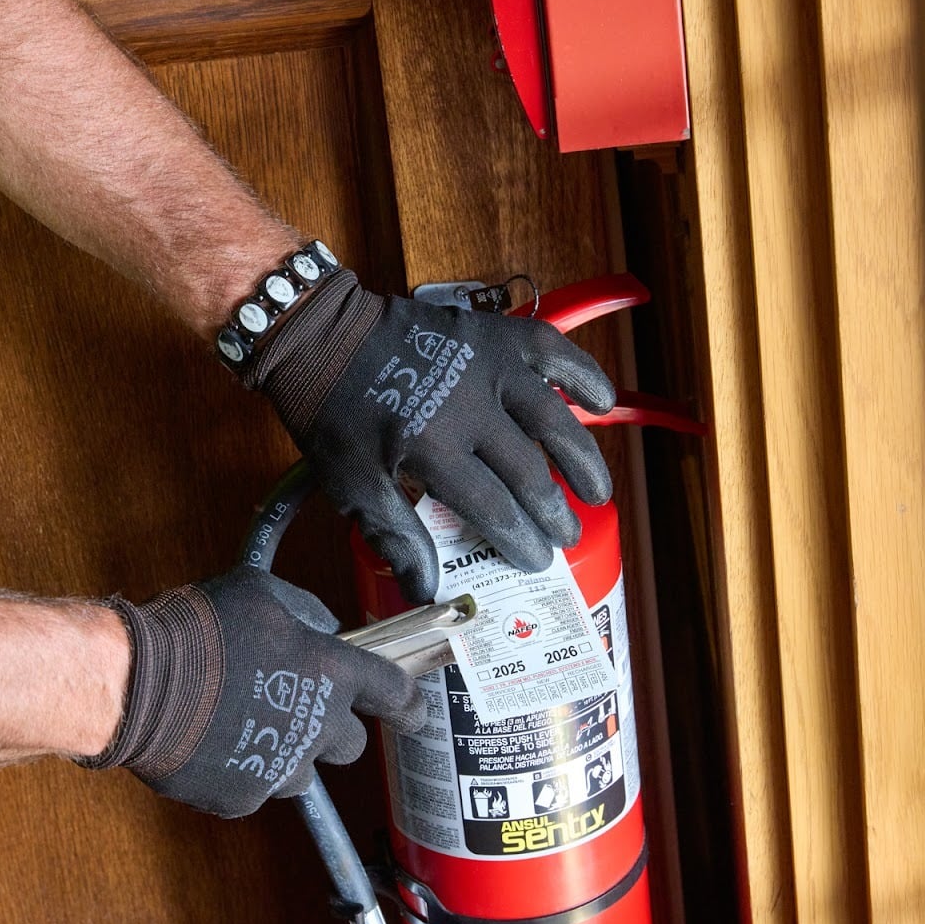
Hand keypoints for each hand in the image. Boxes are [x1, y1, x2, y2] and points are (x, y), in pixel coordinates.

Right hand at [80, 567, 424, 817]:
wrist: (136, 684)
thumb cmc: (198, 630)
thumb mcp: (260, 594)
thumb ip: (305, 612)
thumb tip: (323, 628)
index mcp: (330, 673)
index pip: (393, 691)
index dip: (410, 704)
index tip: (416, 713)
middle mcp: (317, 727)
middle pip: (351, 742)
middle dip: (331, 726)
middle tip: (294, 705)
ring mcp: (281, 769)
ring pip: (302, 769)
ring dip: (286, 750)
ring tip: (242, 721)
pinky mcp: (243, 797)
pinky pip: (256, 786)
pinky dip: (242, 768)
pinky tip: (213, 741)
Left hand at [246, 272, 614, 602]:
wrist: (322, 334)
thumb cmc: (334, 416)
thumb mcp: (351, 483)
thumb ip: (396, 534)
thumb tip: (427, 592)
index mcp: (431, 449)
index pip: (494, 509)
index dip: (521, 540)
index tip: (539, 561)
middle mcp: (468, 407)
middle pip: (527, 472)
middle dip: (553, 512)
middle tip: (569, 534)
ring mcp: (486, 365)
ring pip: (552, 418)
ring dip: (581, 458)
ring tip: (597, 490)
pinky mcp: (492, 332)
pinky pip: (551, 352)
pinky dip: (582, 375)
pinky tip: (601, 403)